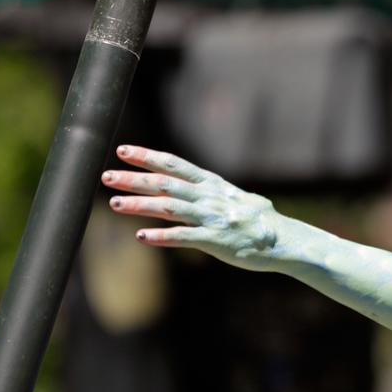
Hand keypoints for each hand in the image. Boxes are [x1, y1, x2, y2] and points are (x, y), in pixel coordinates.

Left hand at [101, 145, 283, 271]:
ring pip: (169, 207)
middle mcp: (210, 198)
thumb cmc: (264, 222)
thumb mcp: (241, 199)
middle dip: (134, 179)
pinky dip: (162, 237)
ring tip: (115, 204)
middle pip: (165, 183)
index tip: (123, 150)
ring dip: (140, 205)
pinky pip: (184, 238)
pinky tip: (142, 237)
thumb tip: (209, 187)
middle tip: (106, 175)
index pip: (175, 165)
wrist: (285, 241)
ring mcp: (212, 218)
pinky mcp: (215, 241)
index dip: (148, 157)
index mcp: (214, 185)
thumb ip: (219, 194)